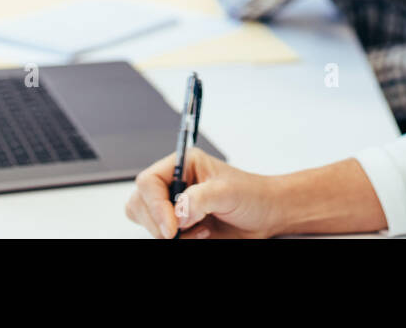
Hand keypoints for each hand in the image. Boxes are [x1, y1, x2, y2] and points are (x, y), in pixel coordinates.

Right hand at [125, 147, 282, 238]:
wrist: (265, 215)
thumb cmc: (252, 194)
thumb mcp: (228, 191)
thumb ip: (201, 198)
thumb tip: (178, 211)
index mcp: (181, 165)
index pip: (148, 182)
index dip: (154, 205)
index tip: (171, 226)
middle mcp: (173, 185)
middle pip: (140, 204)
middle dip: (159, 221)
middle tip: (181, 230)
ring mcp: (173, 207)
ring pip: (148, 223)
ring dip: (171, 233)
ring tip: (200, 228)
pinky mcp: (179, 226)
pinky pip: (162, 237)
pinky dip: (179, 241)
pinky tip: (201, 233)